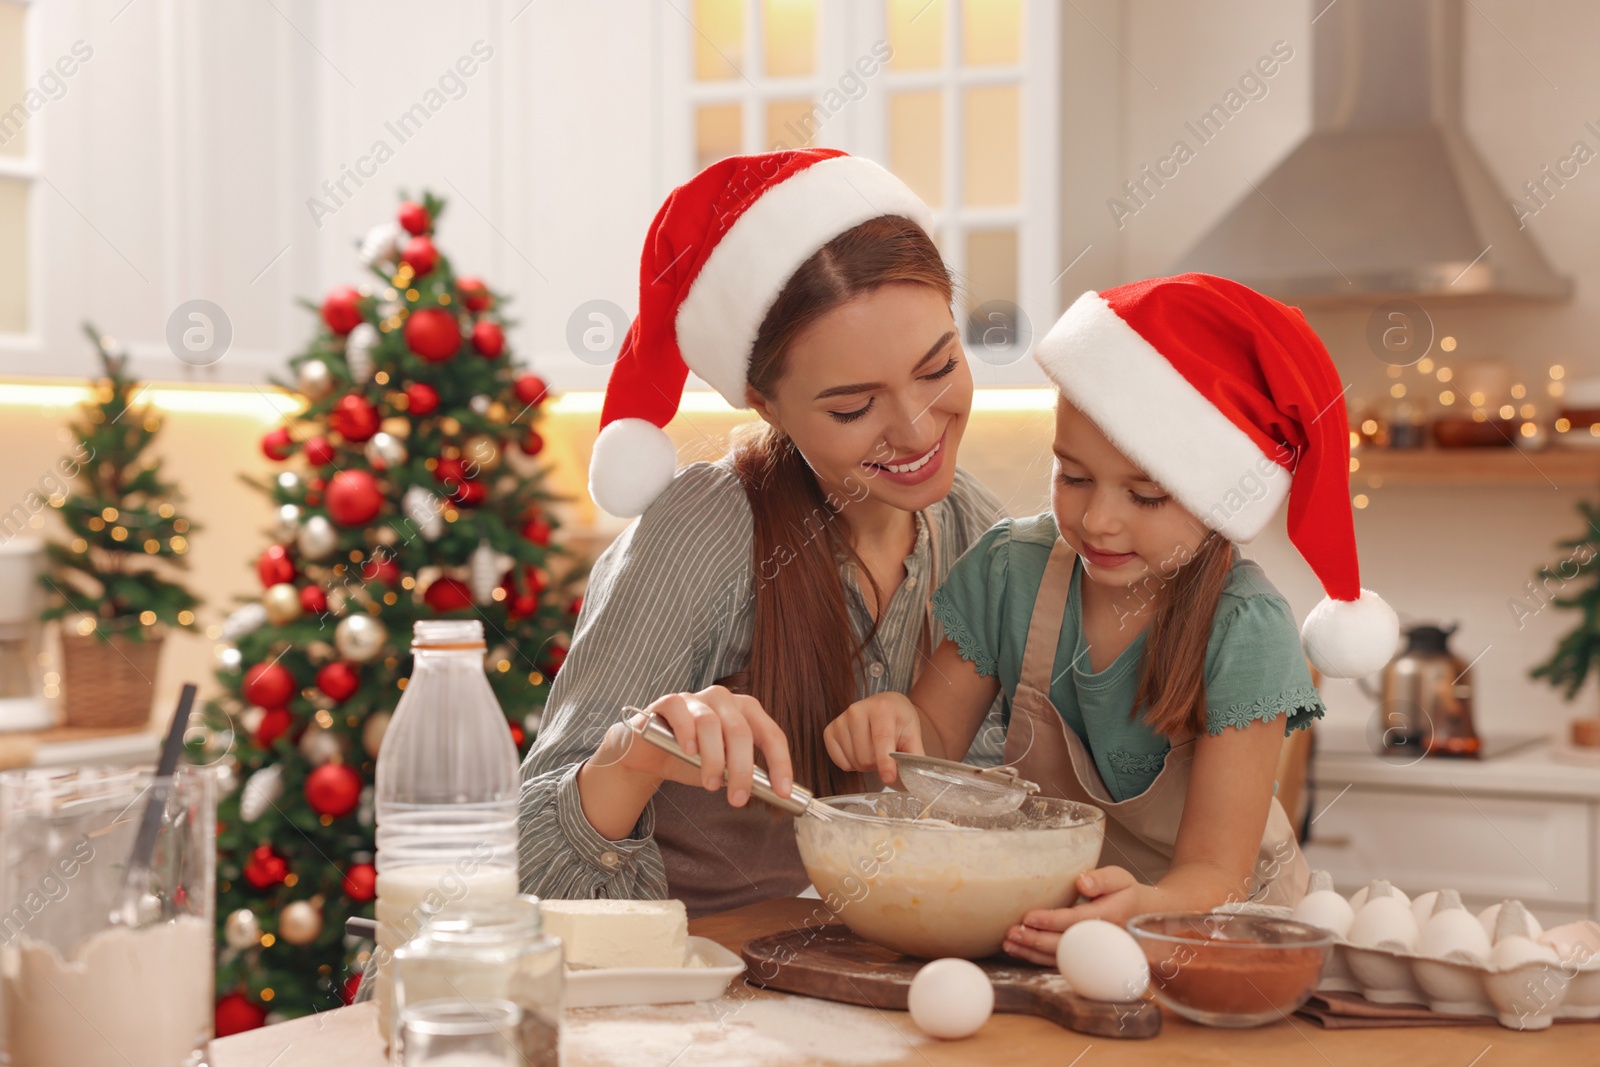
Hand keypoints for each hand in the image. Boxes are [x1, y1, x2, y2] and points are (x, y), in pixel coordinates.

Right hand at [590, 686, 793, 807]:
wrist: (650, 756)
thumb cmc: (690, 760)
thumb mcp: (723, 769)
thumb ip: (743, 773)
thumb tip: (771, 791)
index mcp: (745, 712)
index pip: (770, 734)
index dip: (779, 762)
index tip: (782, 791)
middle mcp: (724, 700)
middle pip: (741, 731)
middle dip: (742, 769)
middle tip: (738, 798)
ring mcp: (696, 698)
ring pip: (711, 723)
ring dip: (713, 759)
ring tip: (710, 784)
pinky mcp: (668, 702)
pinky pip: (681, 711)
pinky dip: (687, 733)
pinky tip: (688, 752)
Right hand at [822, 692, 923, 783]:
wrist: (887, 706)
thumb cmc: (900, 722)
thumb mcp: (913, 735)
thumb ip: (914, 757)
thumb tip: (918, 780)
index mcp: (882, 708)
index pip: (882, 739)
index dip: (885, 762)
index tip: (889, 778)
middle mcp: (857, 710)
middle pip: (866, 756)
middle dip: (878, 764)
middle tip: (885, 755)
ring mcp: (841, 719)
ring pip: (853, 761)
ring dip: (865, 765)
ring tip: (873, 750)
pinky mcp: (830, 730)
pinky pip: (840, 762)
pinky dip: (851, 764)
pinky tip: (859, 751)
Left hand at [1001, 866, 1149, 966]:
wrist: (1146, 918)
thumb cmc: (1128, 894)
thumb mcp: (1121, 878)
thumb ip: (1102, 879)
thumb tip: (1082, 882)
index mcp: (1109, 918)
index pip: (1075, 922)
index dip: (1051, 921)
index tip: (1028, 917)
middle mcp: (1100, 941)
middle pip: (1064, 945)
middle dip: (1035, 941)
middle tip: (1010, 933)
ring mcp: (1093, 955)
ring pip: (1060, 959)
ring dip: (1032, 953)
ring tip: (1008, 944)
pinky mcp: (1086, 960)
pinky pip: (1061, 963)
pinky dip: (1038, 958)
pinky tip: (1021, 950)